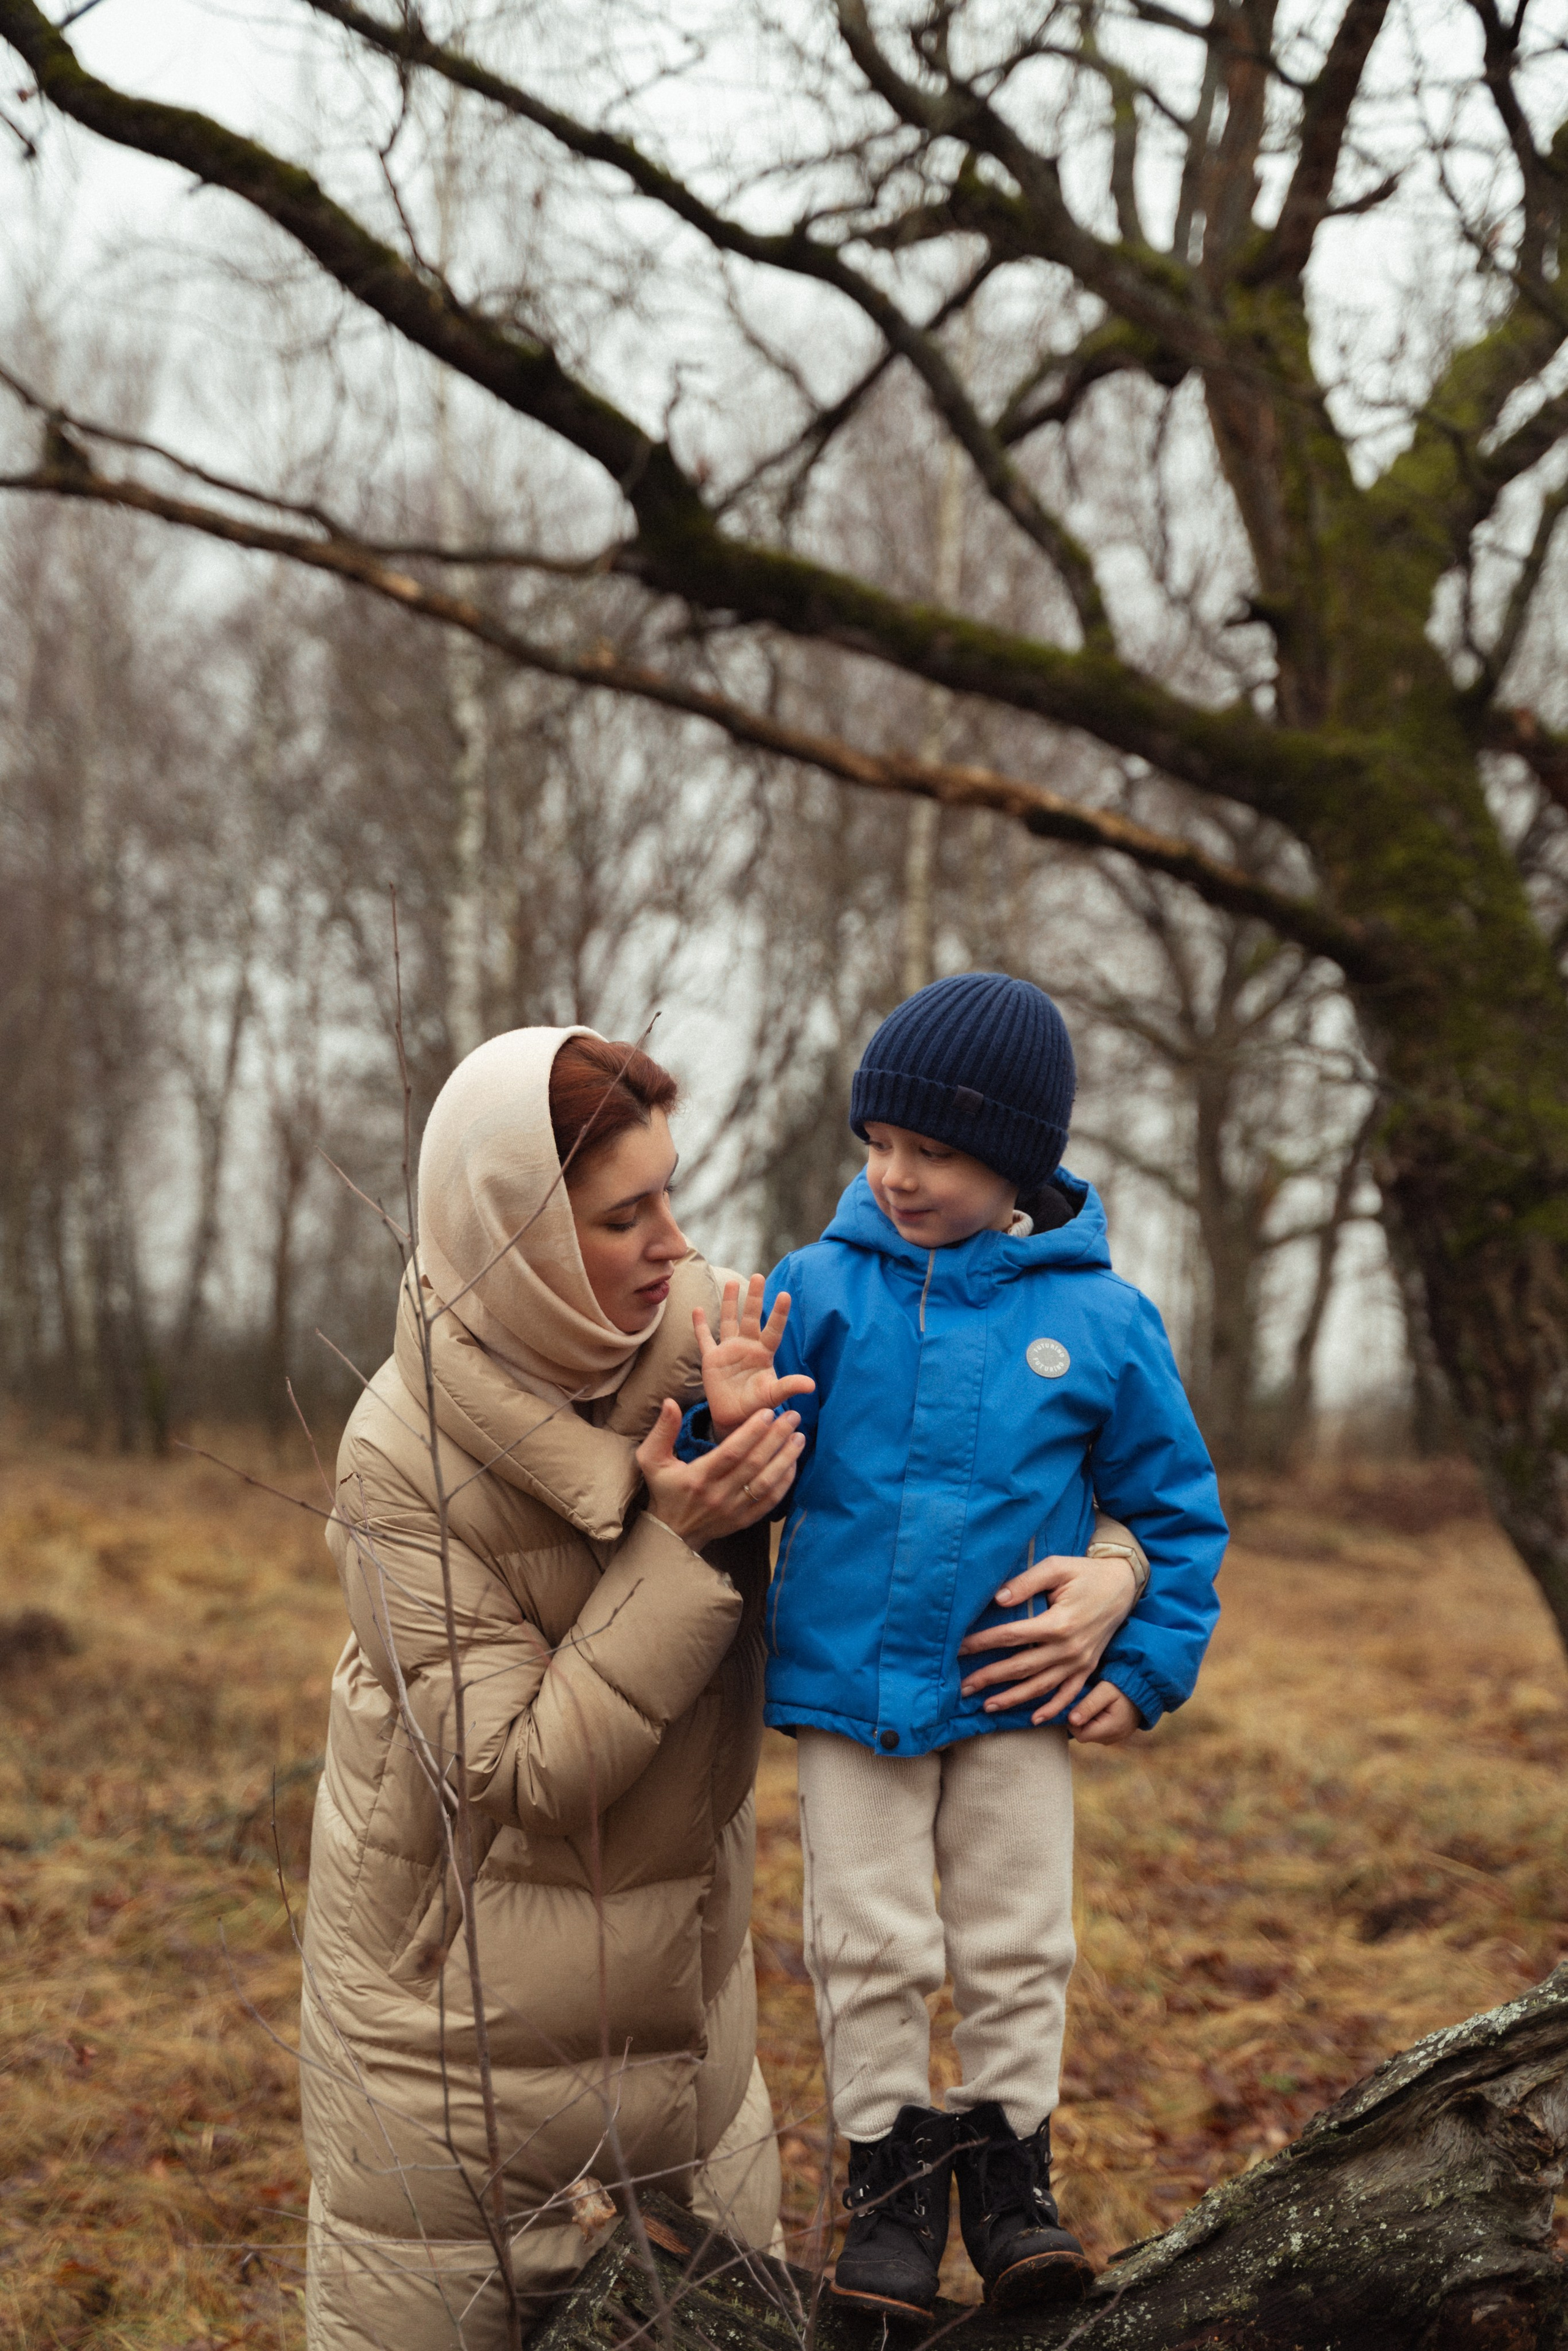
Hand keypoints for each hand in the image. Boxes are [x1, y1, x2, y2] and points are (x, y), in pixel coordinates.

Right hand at [636, 1398, 804, 1549]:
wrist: (671, 1533)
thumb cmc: (664, 1490)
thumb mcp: (651, 1459)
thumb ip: (662, 1431)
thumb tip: (670, 1402)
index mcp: (698, 1477)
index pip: (731, 1452)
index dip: (752, 1432)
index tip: (768, 1412)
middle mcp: (718, 1495)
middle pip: (754, 1464)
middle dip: (776, 1438)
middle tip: (792, 1416)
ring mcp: (733, 1510)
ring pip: (766, 1482)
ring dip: (785, 1458)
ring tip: (799, 1437)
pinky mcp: (744, 1521)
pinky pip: (769, 1501)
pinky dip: (784, 1482)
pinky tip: (793, 1463)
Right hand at [696, 1276, 814, 1436]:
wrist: (736, 1418)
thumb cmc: (758, 1406)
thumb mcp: (773, 1396)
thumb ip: (789, 1387)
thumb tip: (812, 1385)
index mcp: (764, 1353)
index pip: (773, 1329)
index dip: (778, 1313)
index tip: (784, 1294)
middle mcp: (748, 1347)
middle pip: (751, 1317)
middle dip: (754, 1298)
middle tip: (758, 1276)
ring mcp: (729, 1351)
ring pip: (729, 1321)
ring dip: (729, 1303)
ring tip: (731, 1282)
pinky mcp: (712, 1359)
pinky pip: (705, 1338)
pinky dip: (700, 1326)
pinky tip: (697, 1309)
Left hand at [956, 1551, 1140, 1722]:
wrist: (1123, 1586)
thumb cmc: (1084, 1573)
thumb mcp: (1056, 1567)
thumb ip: (1025, 1583)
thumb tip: (996, 1599)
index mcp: (1059, 1622)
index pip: (1012, 1636)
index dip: (983, 1643)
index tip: (960, 1648)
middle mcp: (1069, 1648)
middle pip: (1021, 1667)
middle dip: (990, 1678)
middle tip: (962, 1687)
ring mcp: (1080, 1662)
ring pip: (1041, 1686)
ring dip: (1013, 1699)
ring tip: (986, 1705)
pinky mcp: (1088, 1668)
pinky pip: (1069, 1694)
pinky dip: (1053, 1709)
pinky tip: (1033, 1718)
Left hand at [1066, 1681, 1141, 1743]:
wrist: (1145, 1689)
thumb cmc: (1123, 1687)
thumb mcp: (1105, 1691)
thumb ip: (1088, 1705)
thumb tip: (1071, 1720)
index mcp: (1111, 1730)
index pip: (1079, 1734)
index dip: (1072, 1720)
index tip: (1076, 1704)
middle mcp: (1113, 1738)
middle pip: (1084, 1735)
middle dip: (1081, 1719)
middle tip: (1086, 1701)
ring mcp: (1115, 1738)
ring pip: (1091, 1733)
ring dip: (1088, 1720)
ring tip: (1096, 1703)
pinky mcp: (1116, 1734)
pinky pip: (1099, 1732)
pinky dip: (1096, 1721)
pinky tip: (1102, 1708)